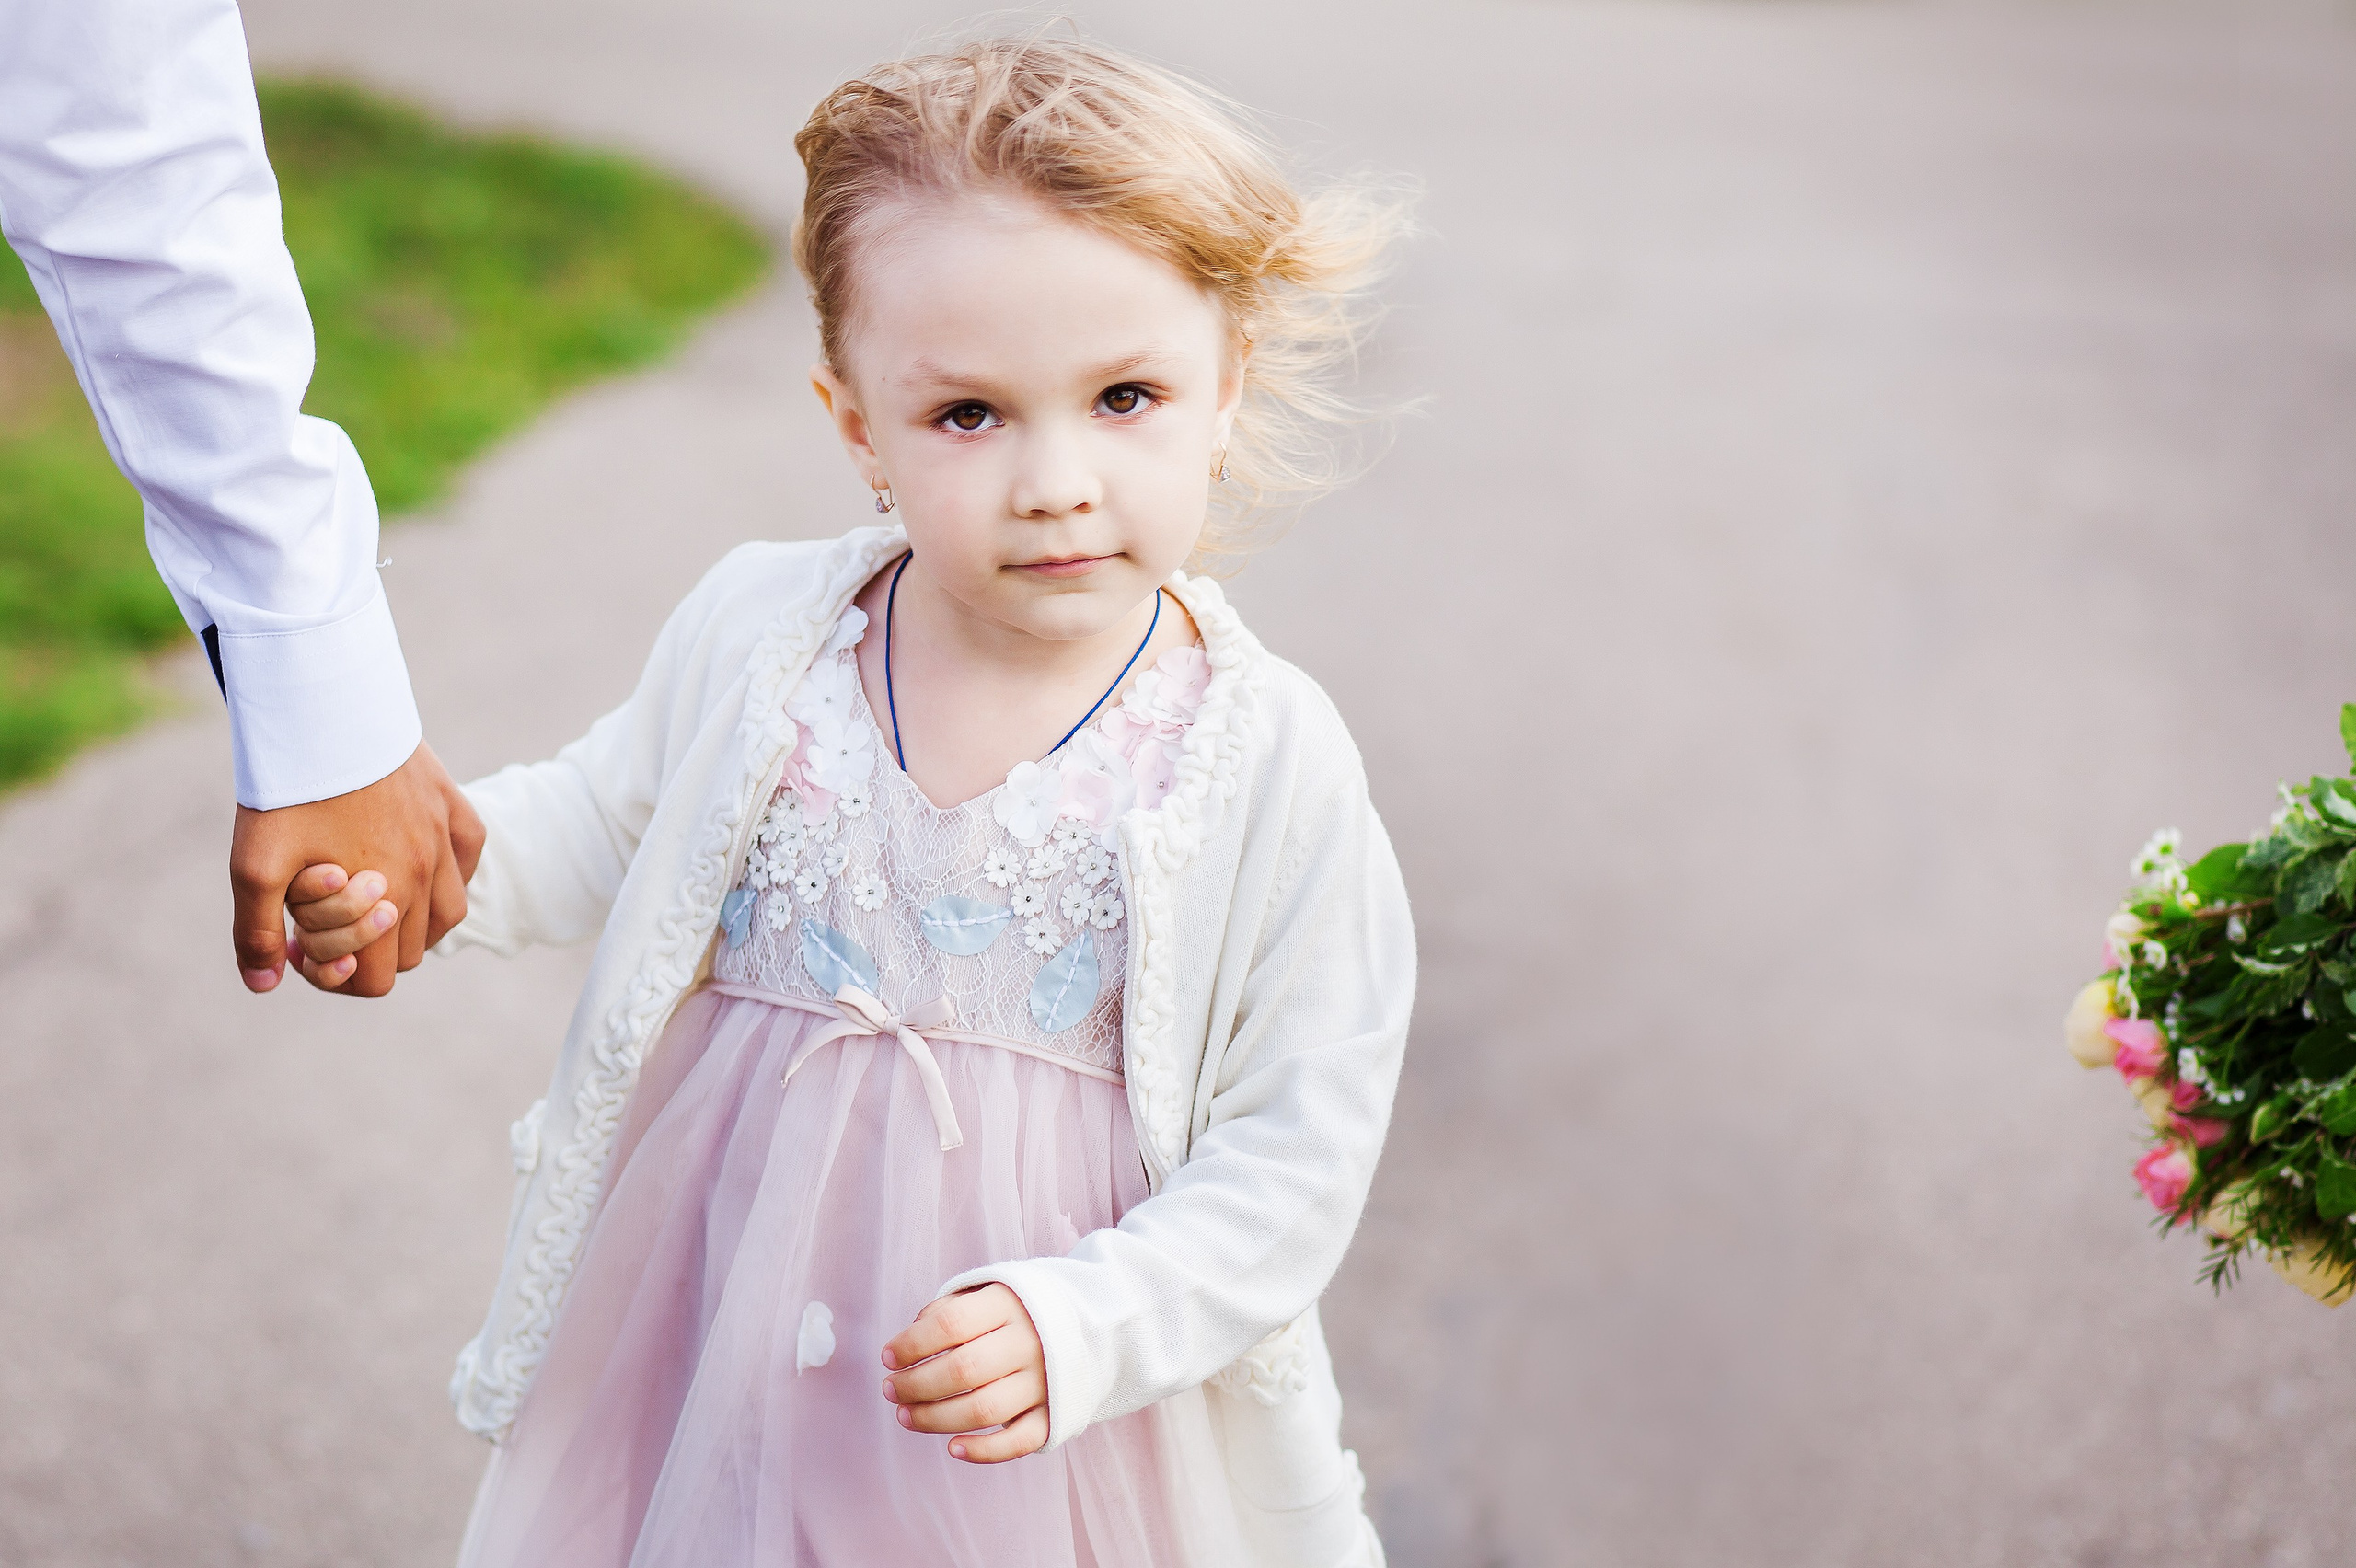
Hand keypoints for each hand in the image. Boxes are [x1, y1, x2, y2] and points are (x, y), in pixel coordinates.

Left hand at [229, 741, 484, 997]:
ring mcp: (445, 840)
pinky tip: (409, 863)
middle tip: (320, 914)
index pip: (375, 979)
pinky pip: (467, 864)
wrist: (324, 709)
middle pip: (408, 955)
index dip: (331, 973)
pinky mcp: (456, 808)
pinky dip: (444, 878)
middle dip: (365, 947)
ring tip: (364, 897)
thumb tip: (264, 986)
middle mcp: (427, 875)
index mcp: (384, 898)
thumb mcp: (254, 865)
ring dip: (407, 922)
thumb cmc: (289, 790)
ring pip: (446, 918)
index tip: (297, 941)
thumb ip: (256, 933)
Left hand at [881, 1283, 1048, 1462]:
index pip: (951, 1323)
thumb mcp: (984, 1296)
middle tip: (890, 1390)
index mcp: (1008, 1305)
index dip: (912, 1344)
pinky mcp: (1054, 1414)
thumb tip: (906, 1349)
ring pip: (983, 1409)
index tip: (888, 1357)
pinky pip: (1019, 1441)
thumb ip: (945, 1312)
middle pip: (963, 1370)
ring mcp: (1044, 1381)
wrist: (1082, 1327)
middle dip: (915, 1385)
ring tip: (905, 1416)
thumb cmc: (1012, 1315)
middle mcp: (1029, 1342)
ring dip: (935, 1419)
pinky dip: (984, 1451)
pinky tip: (953, 1448)